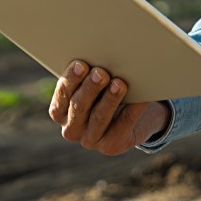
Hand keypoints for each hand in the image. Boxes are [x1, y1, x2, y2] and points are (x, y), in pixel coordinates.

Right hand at [46, 59, 167, 155]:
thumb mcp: (92, 87)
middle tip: (101, 72)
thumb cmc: (105, 95)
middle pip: (78, 107)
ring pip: (99, 117)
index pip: (61, 95)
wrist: (129, 122)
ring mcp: (90, 140)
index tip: (81, 63)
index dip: (70, 80)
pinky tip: (140, 97)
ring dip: (109, 99)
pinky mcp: (111, 146)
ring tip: (119, 83)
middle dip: (90, 88)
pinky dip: (133, 108)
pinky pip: (123, 124)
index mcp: (59, 112)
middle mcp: (71, 129)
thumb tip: (100, 54)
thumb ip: (88, 76)